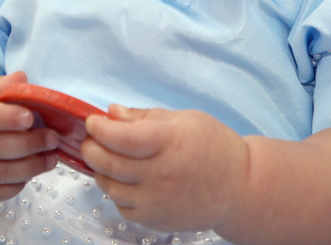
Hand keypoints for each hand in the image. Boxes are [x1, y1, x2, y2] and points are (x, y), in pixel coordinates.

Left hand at [82, 106, 249, 232]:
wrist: (239, 188)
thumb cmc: (215, 148)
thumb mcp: (184, 119)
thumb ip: (144, 116)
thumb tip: (112, 112)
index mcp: (170, 143)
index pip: (122, 137)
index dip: (100, 129)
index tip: (93, 121)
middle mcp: (162, 174)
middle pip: (110, 163)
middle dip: (92, 148)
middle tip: (90, 139)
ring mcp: (158, 201)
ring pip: (110, 187)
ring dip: (101, 171)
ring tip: (106, 158)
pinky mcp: (156, 220)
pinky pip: (122, 206)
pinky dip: (116, 192)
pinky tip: (125, 179)